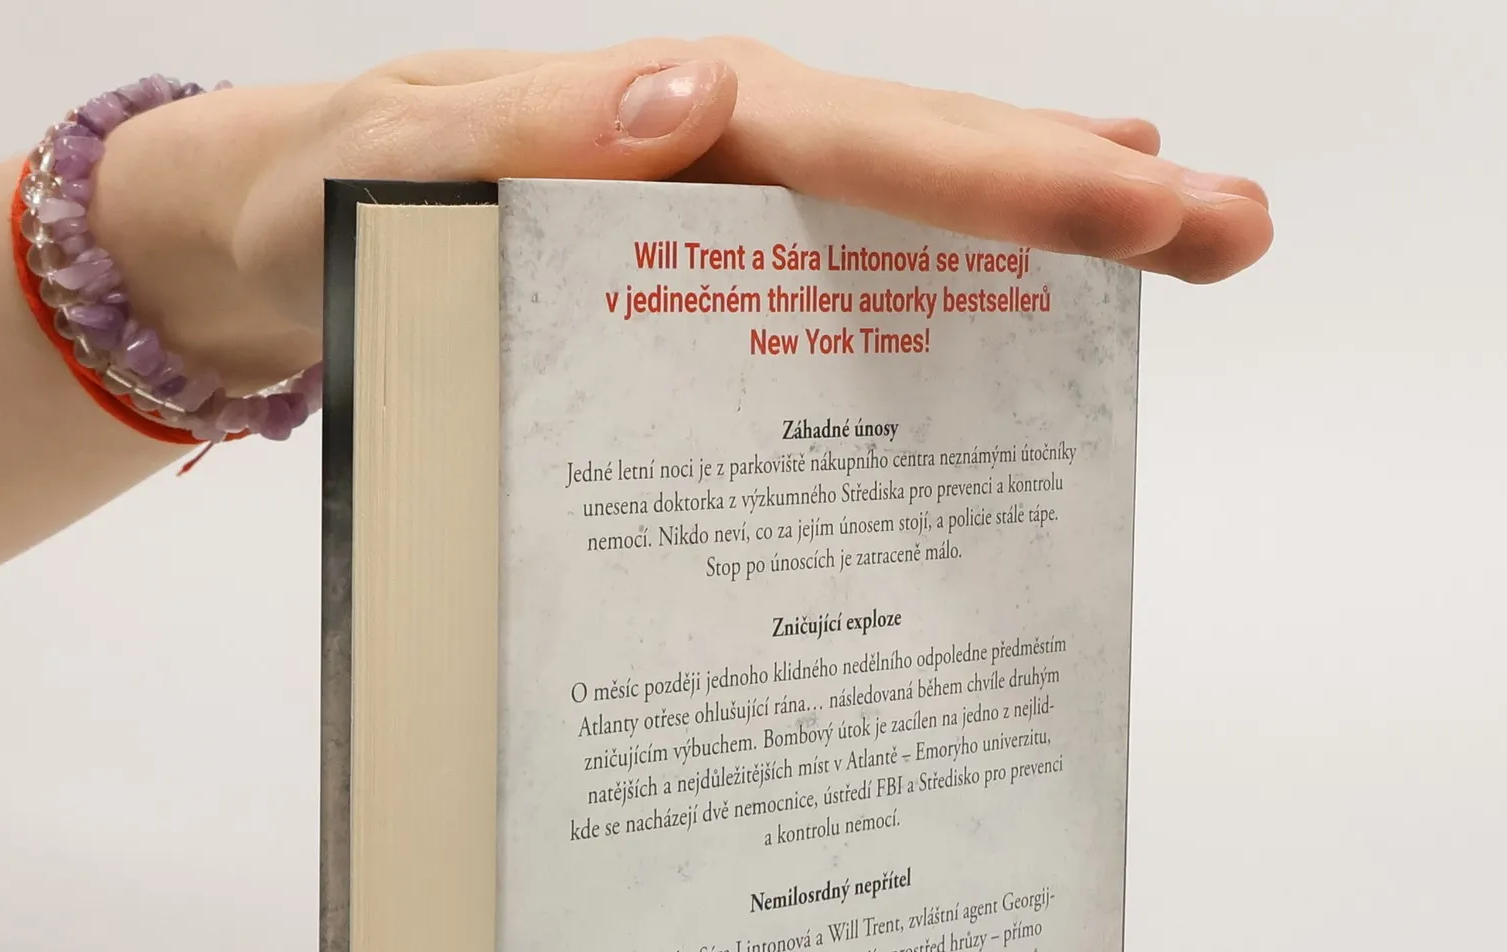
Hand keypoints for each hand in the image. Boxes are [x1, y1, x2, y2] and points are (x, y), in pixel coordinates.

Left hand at [94, 39, 1271, 389]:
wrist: (267, 244)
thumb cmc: (326, 206)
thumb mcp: (399, 165)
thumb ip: (535, 133)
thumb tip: (701, 104)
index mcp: (674, 133)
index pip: (869, 152)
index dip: (1007, 180)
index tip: (1141, 201)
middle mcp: (723, 158)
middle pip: (930, 167)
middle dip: (1087, 197)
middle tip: (1239, 229)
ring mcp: (725, 218)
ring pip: (911, 214)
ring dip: (1050, 224)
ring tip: (1193, 236)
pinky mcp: (704, 285)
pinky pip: (840, 279)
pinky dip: (939, 280)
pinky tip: (1016, 292)